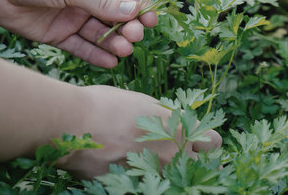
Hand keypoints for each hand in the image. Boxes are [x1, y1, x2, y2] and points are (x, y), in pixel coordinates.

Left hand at [0, 0, 156, 67]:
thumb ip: (102, 2)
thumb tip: (135, 11)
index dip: (140, 5)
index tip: (150, 20)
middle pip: (117, 15)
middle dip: (128, 26)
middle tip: (134, 36)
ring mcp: (74, 17)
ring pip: (101, 33)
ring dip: (115, 42)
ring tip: (124, 51)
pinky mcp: (60, 34)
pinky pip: (82, 47)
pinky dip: (96, 55)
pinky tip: (110, 62)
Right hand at [57, 86, 221, 178]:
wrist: (73, 123)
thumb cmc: (107, 104)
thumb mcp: (143, 102)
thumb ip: (165, 115)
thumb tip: (172, 120)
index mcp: (178, 129)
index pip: (214, 142)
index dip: (207, 140)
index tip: (198, 140)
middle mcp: (172, 155)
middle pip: (203, 167)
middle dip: (194, 162)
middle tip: (177, 156)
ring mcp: (153, 175)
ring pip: (175, 181)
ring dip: (167, 173)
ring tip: (144, 161)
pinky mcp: (132, 188)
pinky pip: (145, 187)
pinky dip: (140, 181)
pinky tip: (125, 169)